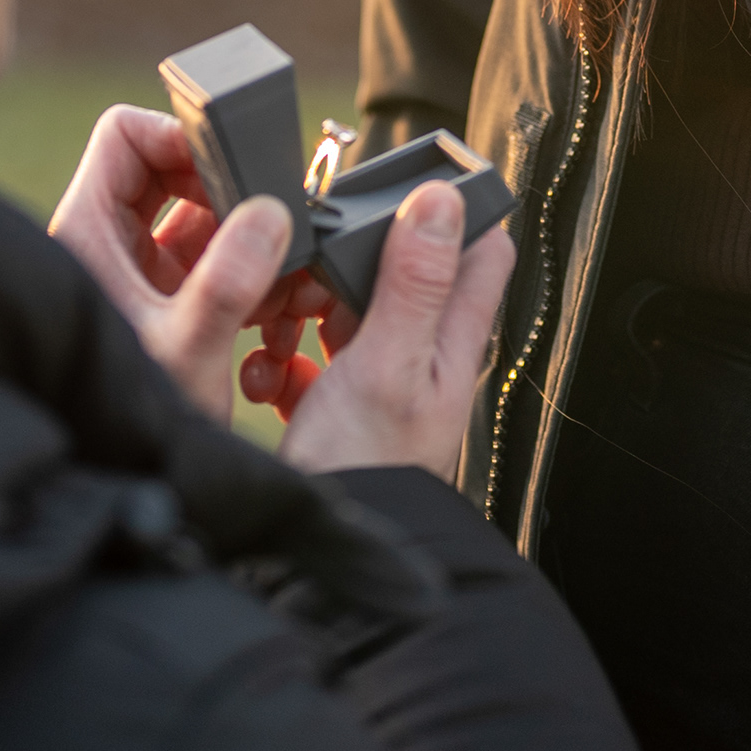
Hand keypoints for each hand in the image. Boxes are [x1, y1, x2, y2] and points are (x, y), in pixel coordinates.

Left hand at [48, 106, 332, 421]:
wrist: (127, 468)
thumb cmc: (131, 415)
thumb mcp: (186, 348)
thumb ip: (226, 283)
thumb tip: (268, 217)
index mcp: (88, 231)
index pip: (124, 134)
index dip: (178, 136)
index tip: (230, 164)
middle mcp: (107, 240)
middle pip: (167, 167)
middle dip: (222, 185)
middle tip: (263, 210)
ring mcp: (135, 267)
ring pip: (194, 212)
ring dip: (239, 227)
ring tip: (273, 256)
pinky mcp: (162, 294)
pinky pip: (208, 251)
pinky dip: (242, 262)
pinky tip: (269, 295)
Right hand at [273, 183, 514, 479]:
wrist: (321, 555)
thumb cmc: (366, 471)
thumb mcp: (387, 362)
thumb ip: (414, 283)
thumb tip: (442, 201)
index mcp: (449, 339)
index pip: (481, 249)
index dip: (448, 211)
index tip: (395, 195)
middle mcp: (424, 355)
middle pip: (398, 272)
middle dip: (348, 261)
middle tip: (311, 274)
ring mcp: (382, 381)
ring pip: (346, 311)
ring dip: (306, 309)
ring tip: (279, 330)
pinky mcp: (342, 408)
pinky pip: (312, 360)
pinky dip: (287, 358)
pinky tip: (269, 374)